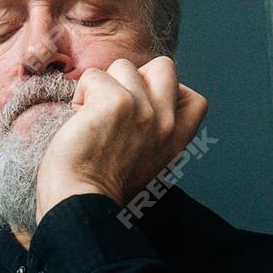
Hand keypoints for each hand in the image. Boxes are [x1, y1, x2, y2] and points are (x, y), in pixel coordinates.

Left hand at [34, 56, 206, 223]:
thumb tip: (141, 105)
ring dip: (102, 87)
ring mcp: (144, 110)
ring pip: (123, 67)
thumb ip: (155, 136)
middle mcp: (166, 124)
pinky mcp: (116, 102)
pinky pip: (94, 76)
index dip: (167, 93)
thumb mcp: (148, 167)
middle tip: (115, 106)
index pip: (194, 99)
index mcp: (176, 142)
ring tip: (91, 118)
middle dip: (135, 78)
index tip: (142, 111)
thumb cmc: (101, 191)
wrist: (81, 205)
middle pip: (164, 67)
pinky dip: (81, 94)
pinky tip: (78, 120)